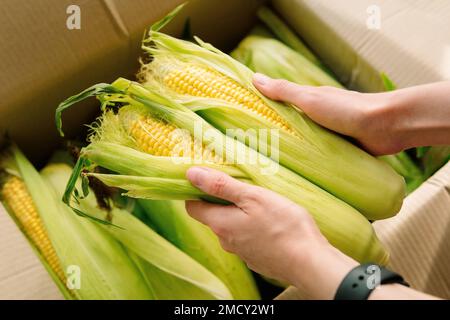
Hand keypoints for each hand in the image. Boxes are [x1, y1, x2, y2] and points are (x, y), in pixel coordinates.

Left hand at [185, 166, 357, 298]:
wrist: (309, 263)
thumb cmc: (283, 225)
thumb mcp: (252, 196)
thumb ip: (221, 185)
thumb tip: (191, 174)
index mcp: (221, 223)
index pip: (193, 207)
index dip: (197, 191)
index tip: (210, 179)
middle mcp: (225, 241)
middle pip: (214, 216)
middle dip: (223, 200)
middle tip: (244, 187)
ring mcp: (241, 252)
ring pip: (232, 227)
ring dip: (240, 214)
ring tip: (261, 204)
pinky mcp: (256, 258)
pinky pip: (247, 238)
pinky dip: (253, 228)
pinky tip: (271, 223)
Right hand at [253, 74, 449, 154]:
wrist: (385, 127)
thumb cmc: (347, 109)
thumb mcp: (310, 99)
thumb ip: (284, 91)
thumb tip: (254, 77)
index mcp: (308, 103)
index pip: (279, 105)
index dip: (262, 111)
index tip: (241, 123)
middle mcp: (316, 119)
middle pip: (289, 127)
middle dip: (273, 138)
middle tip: (249, 153)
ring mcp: (328, 136)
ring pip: (303, 144)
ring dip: (291, 153)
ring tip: (267, 169)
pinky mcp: (339, 151)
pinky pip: (319, 158)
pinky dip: (309, 163)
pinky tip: (295, 175)